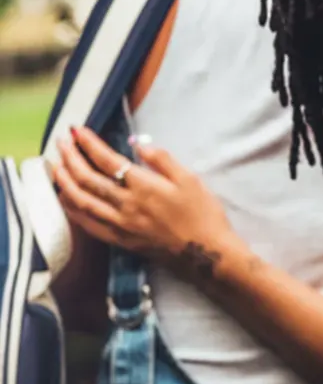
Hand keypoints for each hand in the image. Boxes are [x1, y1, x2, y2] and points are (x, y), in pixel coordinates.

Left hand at [50, 127, 238, 286]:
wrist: (206, 253)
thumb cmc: (203, 214)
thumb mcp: (190, 180)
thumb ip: (163, 160)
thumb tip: (138, 143)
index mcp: (144, 186)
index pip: (108, 160)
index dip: (89, 144)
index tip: (77, 130)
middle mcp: (126, 205)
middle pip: (88, 178)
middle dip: (71, 157)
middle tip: (61, 143)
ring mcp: (120, 224)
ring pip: (82, 200)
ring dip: (64, 181)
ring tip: (55, 166)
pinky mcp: (120, 240)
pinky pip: (87, 223)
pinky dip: (72, 209)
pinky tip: (65, 198)